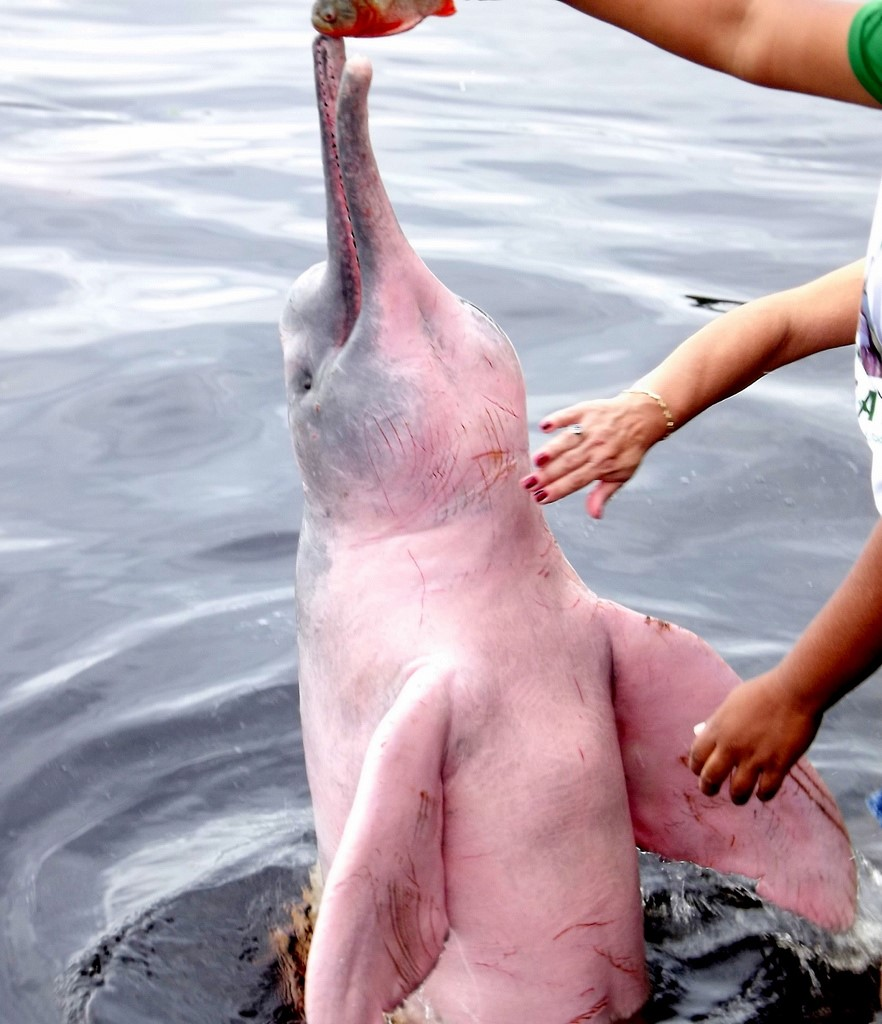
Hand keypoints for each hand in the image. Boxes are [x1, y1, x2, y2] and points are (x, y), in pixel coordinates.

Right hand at [520, 392, 667, 517]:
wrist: (643, 417)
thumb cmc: (629, 449)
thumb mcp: (622, 475)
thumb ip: (603, 494)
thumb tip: (594, 515)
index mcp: (604, 465)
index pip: (577, 480)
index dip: (558, 490)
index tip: (540, 498)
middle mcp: (596, 447)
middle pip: (568, 463)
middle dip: (547, 475)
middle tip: (527, 485)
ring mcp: (591, 427)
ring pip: (568, 441)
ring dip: (552, 450)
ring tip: (536, 461)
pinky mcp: (587, 410)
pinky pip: (570, 415)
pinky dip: (557, 419)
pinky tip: (544, 426)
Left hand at [688, 671, 822, 803]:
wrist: (793, 691)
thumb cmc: (762, 693)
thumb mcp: (731, 703)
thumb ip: (716, 721)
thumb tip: (700, 732)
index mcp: (718, 729)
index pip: (696, 756)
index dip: (696, 767)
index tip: (700, 771)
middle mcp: (732, 746)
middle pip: (710, 777)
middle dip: (708, 788)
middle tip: (712, 790)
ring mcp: (755, 757)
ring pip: (738, 791)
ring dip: (737, 797)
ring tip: (738, 797)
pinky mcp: (778, 765)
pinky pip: (766, 791)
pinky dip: (763, 795)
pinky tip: (763, 792)